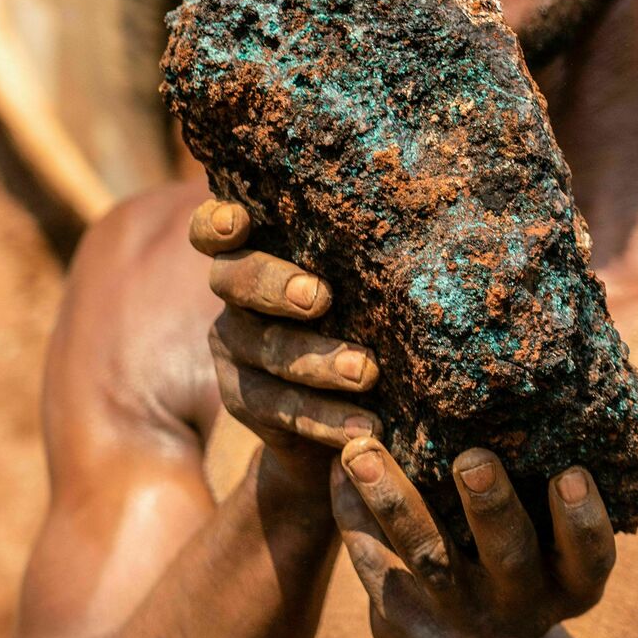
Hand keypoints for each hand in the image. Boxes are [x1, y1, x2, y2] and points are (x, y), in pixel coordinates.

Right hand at [189, 200, 382, 466]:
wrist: (339, 410)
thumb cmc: (360, 314)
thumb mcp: (357, 283)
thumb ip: (362, 255)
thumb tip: (425, 209)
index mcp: (255, 255)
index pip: (212, 231)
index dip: (217, 223)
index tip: (240, 222)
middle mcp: (235, 301)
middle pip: (234, 281)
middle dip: (275, 286)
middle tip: (319, 298)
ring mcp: (237, 354)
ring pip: (269, 351)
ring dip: (318, 362)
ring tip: (366, 372)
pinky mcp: (248, 405)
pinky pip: (284, 410)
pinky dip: (327, 419)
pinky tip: (364, 428)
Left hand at [330, 439, 615, 637]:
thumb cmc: (516, 550)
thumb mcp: (546, 536)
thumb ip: (542, 478)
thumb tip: (528, 381)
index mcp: (569, 582)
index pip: (590, 556)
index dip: (583, 520)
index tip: (570, 473)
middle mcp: (520, 606)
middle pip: (508, 555)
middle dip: (490, 505)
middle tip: (473, 460)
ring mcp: (461, 621)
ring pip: (428, 557)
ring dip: (394, 500)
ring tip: (362, 452)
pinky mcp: (406, 627)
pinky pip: (376, 563)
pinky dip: (354, 512)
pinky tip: (338, 467)